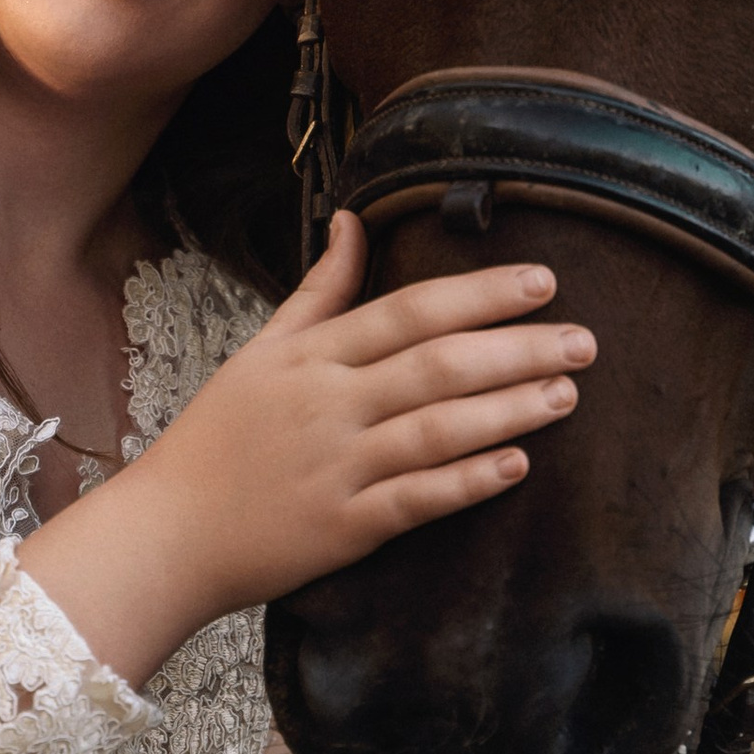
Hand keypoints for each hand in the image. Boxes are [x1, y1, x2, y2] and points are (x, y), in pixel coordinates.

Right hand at [129, 209, 593, 625]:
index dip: (480, 293)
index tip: (542, 281)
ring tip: (567, 393)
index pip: (409, 311)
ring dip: (509, 409)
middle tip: (585, 339)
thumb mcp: (261, 350)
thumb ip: (319, 291)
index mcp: (310, 356)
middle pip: (437, 365)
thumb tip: (353, 222)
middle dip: (518, 348)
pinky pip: (417, 500)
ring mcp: (336, 467)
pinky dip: (468, 481)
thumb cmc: (218, 438)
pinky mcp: (343, 528)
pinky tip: (518, 464)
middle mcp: (327, 404)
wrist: (168, 531)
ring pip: (437, 429)